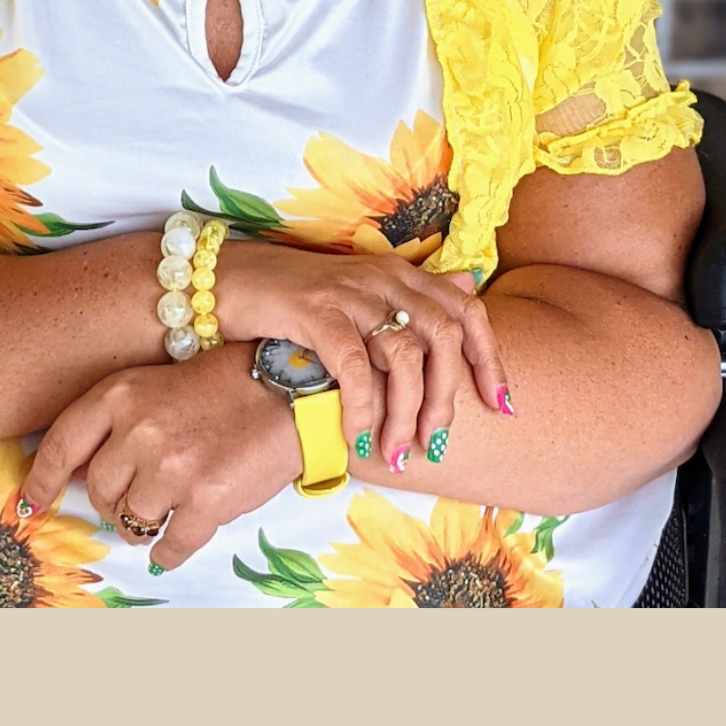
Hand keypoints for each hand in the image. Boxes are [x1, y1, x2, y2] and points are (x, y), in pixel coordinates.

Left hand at [19, 344, 301, 571]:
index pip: (61, 445)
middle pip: (98, 491)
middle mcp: (140, 430)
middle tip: (136, 495)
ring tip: (166, 509)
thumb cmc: (222, 385)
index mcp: (121, 394)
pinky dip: (168, 551)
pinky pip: (169, 546)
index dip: (42, 480)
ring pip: (131, 521)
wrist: (288, 390)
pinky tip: (177, 539)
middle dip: (112, 501)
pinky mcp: (206, 501)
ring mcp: (172, 468)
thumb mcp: (156, 385)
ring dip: (143, 524)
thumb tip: (76, 475)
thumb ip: (116, 422)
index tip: (31, 503)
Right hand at [214, 241, 512, 468]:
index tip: (501, 406)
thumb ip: (411, 297)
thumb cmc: (293, 299)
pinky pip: (354, 365)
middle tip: (436, 443)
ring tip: (397, 451)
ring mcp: (349, 292)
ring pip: (405, 354)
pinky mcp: (315, 310)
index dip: (490, 359)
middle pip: (444, 336)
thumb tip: (469, 286)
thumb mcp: (358, 294)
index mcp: (399, 273)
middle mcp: (381, 277)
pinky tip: (355, 435)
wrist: (225, 280)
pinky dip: (362, 405)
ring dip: (407, 411)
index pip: (468, 311)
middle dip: (448, 397)